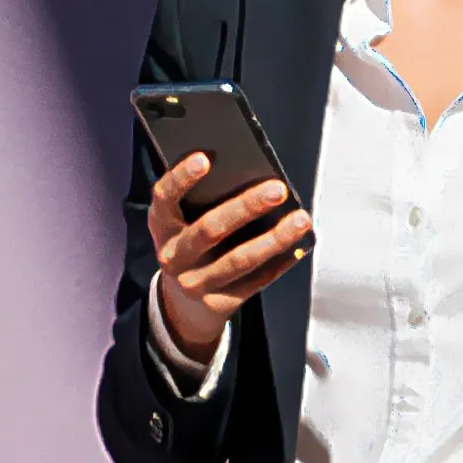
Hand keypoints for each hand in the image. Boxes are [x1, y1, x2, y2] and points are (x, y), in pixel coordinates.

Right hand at [145, 151, 308, 358]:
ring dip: (273, 240)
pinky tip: (298, 247)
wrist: (183, 303)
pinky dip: (279, 263)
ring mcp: (194, 283)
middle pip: (210, 229)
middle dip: (246, 207)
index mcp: (161, 225)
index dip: (181, 177)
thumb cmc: (193, 244)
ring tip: (300, 220)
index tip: (205, 158)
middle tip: (278, 189)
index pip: (165, 197)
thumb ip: (203, 201)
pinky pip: (254, 282)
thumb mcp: (184, 223)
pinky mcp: (218, 304)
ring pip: (238, 260)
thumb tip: (250, 173)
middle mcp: (173, 256)